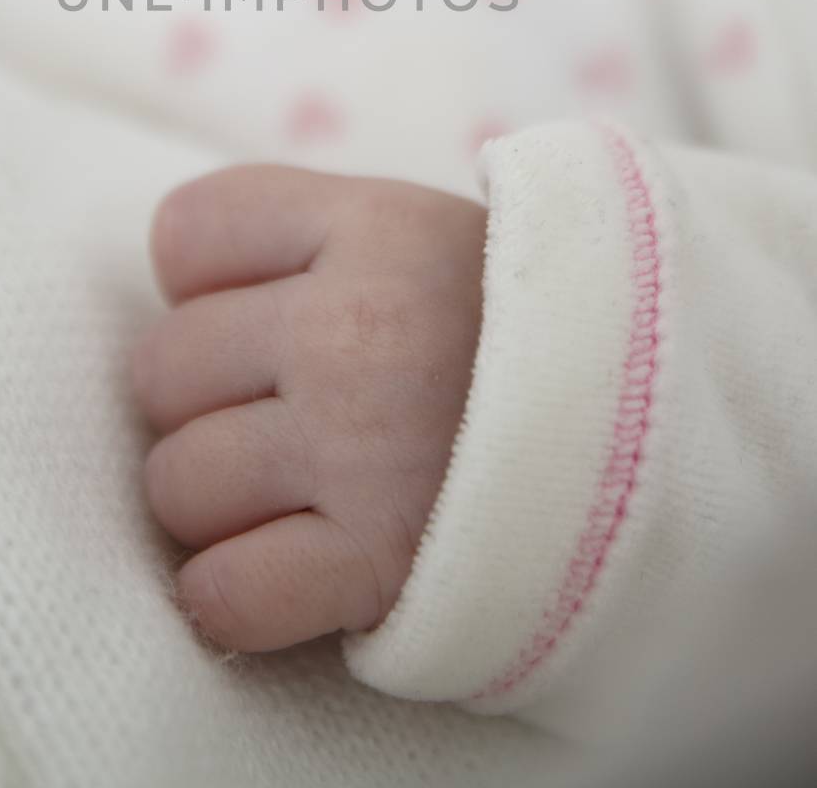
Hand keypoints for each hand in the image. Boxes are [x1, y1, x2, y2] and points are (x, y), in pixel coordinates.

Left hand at [132, 165, 485, 650]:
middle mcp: (352, 328)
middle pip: (162, 368)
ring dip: (219, 503)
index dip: (209, 282)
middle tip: (290, 412)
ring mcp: (360, 448)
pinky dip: (236, 596)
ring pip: (174, 484)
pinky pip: (220, 595)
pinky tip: (288, 570)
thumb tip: (172, 270)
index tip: (269, 309)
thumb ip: (306, 233)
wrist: (659, 431)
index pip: (186, 234)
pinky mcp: (376, 566)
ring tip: (300, 491)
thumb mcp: (426, 231)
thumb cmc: (514, 330)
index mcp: (371, 226)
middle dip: (208, 400)